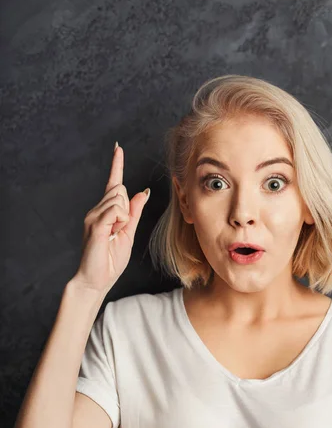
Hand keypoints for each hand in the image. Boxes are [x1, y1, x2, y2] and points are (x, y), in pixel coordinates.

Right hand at [71, 143, 149, 293]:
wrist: (96, 280)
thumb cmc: (110, 260)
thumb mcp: (128, 233)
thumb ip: (134, 213)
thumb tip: (142, 192)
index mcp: (106, 212)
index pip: (113, 183)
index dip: (116, 165)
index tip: (118, 148)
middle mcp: (96, 210)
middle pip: (120, 190)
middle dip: (127, 208)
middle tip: (117, 231)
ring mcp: (93, 216)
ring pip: (119, 199)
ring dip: (123, 218)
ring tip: (112, 235)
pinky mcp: (94, 224)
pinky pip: (115, 211)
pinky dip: (119, 221)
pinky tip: (111, 233)